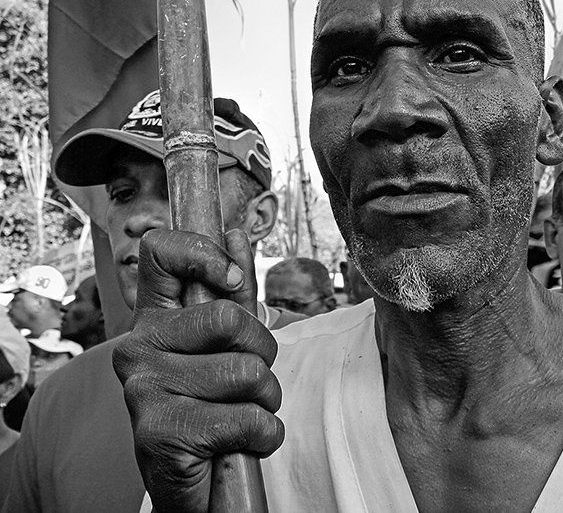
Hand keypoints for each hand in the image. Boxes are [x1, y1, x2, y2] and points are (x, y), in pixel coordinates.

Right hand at [112, 229, 284, 510]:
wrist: (191, 486)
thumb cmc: (213, 410)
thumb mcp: (222, 347)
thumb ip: (231, 293)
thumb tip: (235, 234)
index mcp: (153, 321)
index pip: (160, 252)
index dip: (204, 254)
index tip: (230, 280)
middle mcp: (138, 349)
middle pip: (230, 318)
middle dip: (263, 354)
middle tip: (249, 382)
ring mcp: (143, 390)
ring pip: (248, 372)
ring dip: (266, 401)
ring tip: (242, 415)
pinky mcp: (161, 433)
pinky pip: (249, 418)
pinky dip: (264, 435)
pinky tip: (240, 444)